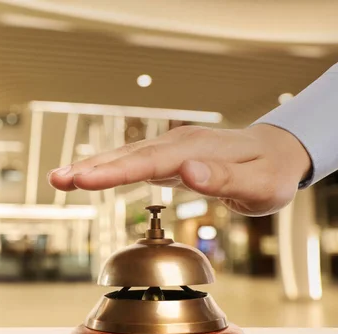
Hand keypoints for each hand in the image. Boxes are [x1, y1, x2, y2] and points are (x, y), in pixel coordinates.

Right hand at [48, 124, 310, 215]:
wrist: (280, 152)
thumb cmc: (271, 173)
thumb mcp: (259, 184)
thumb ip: (224, 180)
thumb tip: (187, 173)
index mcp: (196, 151)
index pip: (148, 163)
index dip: (114, 173)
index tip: (84, 181)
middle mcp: (178, 144)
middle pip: (128, 156)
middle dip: (91, 168)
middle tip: (57, 180)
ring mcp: (172, 147)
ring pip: (126, 156)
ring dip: (92, 167)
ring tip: (60, 178)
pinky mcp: (170, 154)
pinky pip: (134, 160)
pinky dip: (108, 166)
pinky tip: (89, 173)